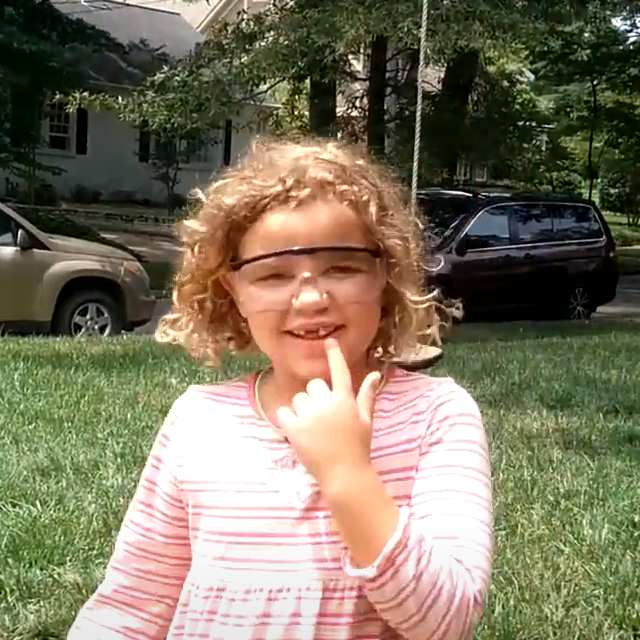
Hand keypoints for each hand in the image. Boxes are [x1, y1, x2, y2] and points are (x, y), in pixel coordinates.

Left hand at [276, 339, 380, 485]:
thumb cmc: (358, 446)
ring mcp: (309, 416)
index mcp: (345, 399)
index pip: (339, 371)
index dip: (334, 355)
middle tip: (323, 417)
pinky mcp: (294, 429)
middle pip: (313, 385)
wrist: (344, 474)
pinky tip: (296, 430)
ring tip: (312, 427)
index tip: (328, 341)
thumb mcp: (366, 419)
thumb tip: (375, 374)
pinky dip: (287, 419)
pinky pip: (284, 413)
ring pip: (298, 399)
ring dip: (302, 409)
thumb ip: (367, 395)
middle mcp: (327, 403)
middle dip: (316, 398)